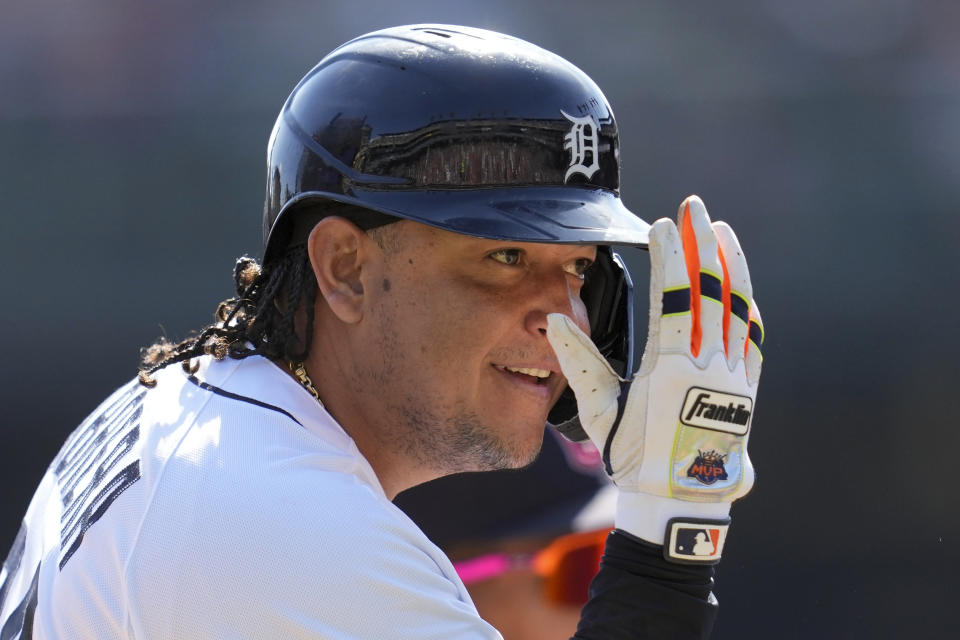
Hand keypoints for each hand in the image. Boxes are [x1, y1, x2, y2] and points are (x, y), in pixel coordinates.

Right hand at [546, 195, 762, 562]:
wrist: (683, 502)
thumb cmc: (635, 460)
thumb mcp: (599, 413)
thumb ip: (579, 362)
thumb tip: (556, 319)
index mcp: (669, 370)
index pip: (673, 299)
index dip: (669, 258)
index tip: (660, 226)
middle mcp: (707, 366)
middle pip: (709, 292)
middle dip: (701, 243)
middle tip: (693, 207)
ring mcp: (732, 377)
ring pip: (736, 308)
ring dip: (730, 265)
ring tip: (722, 230)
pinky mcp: (746, 389)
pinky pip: (752, 338)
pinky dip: (746, 306)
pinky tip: (742, 287)